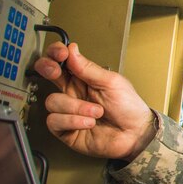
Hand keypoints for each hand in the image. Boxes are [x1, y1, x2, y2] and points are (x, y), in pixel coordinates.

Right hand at [32, 41, 155, 160]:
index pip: (63, 61)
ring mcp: (68, 110)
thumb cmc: (129, 108)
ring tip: (96, 112)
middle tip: (56, 71)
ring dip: (76, 107)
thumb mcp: (112, 82)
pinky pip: (55, 121)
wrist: (135, 134)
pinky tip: (88, 123)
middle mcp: (73, 93)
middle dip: (47, 69)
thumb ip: (89, 68)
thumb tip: (73, 50)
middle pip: (47, 74)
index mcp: (84, 78)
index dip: (56, 53)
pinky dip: (73, 121)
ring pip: (53, 101)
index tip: (61, 53)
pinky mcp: (66, 129)